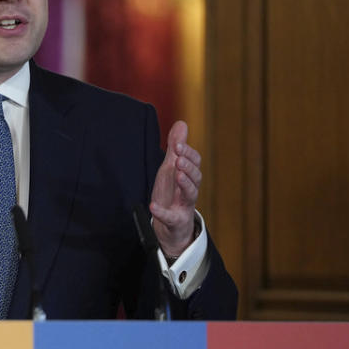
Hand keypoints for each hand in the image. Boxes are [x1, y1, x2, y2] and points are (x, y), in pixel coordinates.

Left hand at [150, 121, 201, 256]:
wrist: (172, 225)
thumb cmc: (173, 193)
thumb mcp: (171, 168)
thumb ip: (176, 148)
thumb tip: (181, 123)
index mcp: (188, 176)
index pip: (195, 162)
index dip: (188, 153)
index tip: (178, 145)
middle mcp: (190, 190)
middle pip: (196, 177)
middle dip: (188, 167)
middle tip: (178, 159)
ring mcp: (184, 206)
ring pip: (191, 194)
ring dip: (184, 183)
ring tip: (176, 174)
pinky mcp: (175, 221)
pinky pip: (170, 217)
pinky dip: (162, 212)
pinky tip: (153, 206)